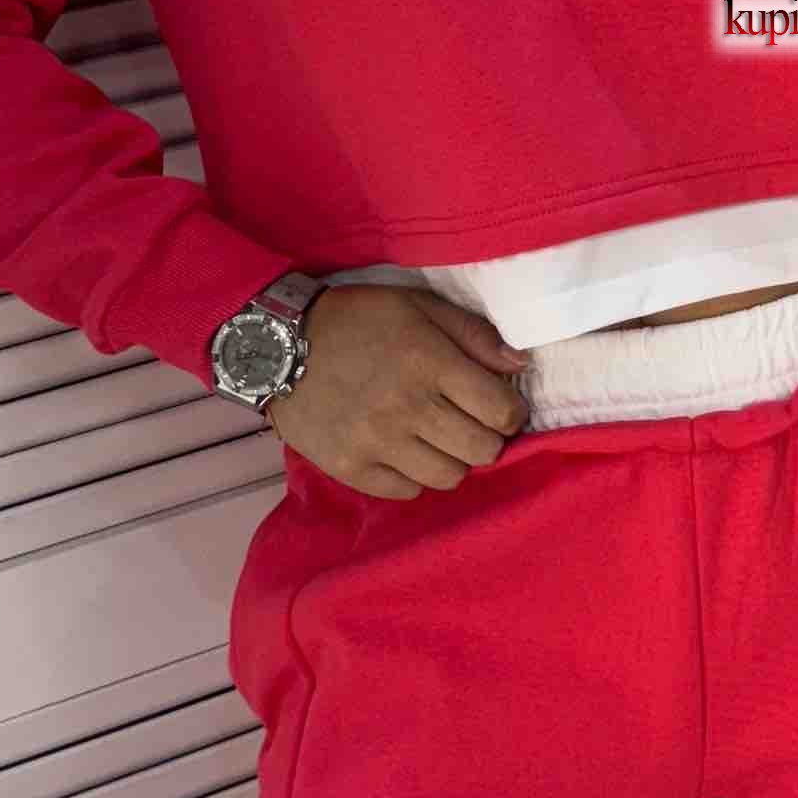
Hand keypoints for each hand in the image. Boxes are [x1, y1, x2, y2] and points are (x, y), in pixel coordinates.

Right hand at [264, 283, 532, 497]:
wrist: (277, 346)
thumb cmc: (356, 320)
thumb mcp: (417, 306)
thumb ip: (473, 334)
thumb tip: (521, 365)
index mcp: (428, 362)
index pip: (500, 411)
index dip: (511, 413)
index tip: (500, 407)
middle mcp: (407, 406)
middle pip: (482, 451)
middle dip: (487, 439)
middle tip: (471, 426)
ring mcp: (376, 442)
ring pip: (448, 477)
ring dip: (452, 460)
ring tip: (437, 439)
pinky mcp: (350, 467)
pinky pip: (406, 491)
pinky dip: (413, 476)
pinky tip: (403, 452)